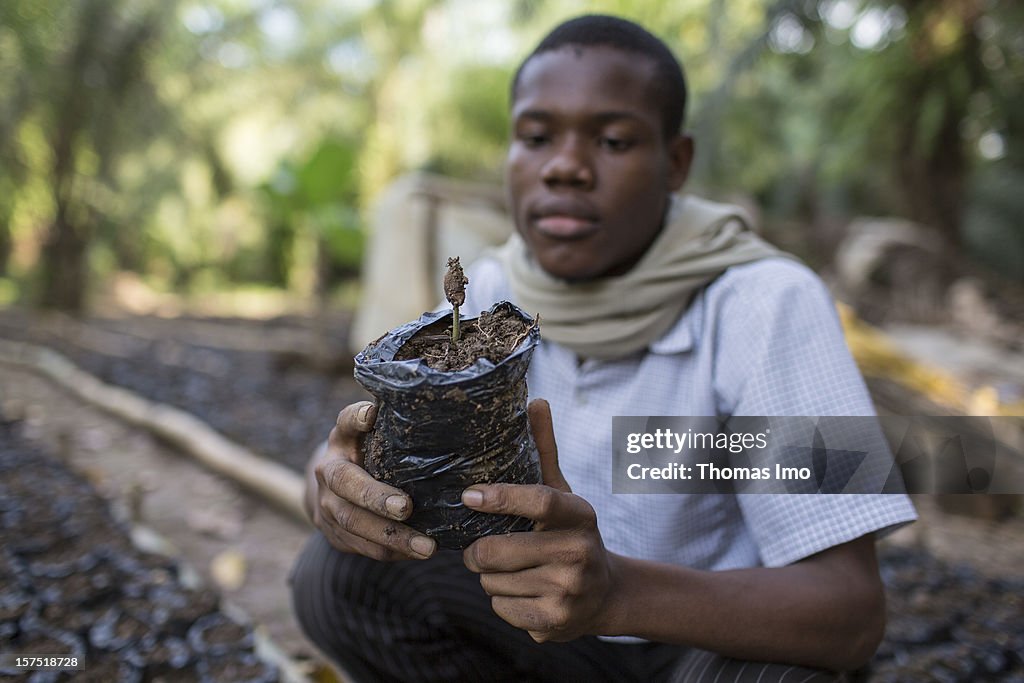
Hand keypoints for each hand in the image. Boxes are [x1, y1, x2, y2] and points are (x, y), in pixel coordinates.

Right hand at [311, 401, 436, 560]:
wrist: (332, 490)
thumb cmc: (370, 455)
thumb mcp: (377, 437)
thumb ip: (397, 428)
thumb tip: (437, 411)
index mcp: (342, 439)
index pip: (345, 422)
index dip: (357, 418)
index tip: (373, 415)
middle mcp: (329, 469)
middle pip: (346, 484)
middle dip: (376, 498)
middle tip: (407, 507)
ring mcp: (326, 504)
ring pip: (354, 523)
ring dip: (391, 537)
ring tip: (427, 547)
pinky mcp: (333, 533)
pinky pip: (361, 547)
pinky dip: (390, 552)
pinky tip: (416, 553)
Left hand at [461, 399, 619, 641]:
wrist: (605, 593)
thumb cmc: (570, 533)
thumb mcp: (561, 492)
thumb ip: (544, 449)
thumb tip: (534, 400)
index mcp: (580, 513)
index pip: (538, 500)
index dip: (501, 497)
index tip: (468, 495)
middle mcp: (578, 551)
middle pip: (498, 550)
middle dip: (478, 551)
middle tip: (478, 548)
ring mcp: (569, 589)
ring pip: (493, 581)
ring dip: (490, 577)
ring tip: (510, 570)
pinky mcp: (556, 621)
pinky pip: (501, 608)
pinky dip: (500, 601)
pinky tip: (520, 592)